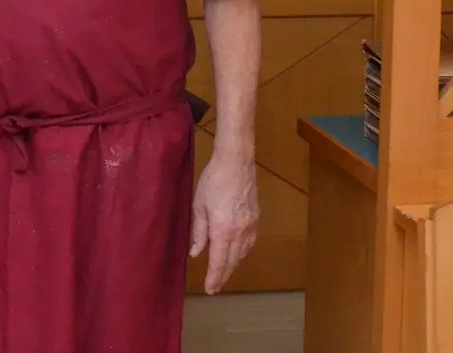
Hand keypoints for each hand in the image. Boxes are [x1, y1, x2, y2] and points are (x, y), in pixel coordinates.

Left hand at [189, 151, 259, 294]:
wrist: (236, 162)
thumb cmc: (213, 181)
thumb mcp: (199, 206)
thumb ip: (198, 232)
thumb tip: (196, 253)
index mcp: (223, 230)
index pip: (219, 262)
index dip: (214, 278)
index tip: (210, 289)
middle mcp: (240, 232)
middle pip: (232, 261)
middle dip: (224, 276)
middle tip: (215, 287)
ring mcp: (251, 226)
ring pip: (243, 254)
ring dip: (233, 265)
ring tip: (224, 273)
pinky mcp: (256, 219)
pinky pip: (250, 243)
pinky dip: (242, 253)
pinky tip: (237, 254)